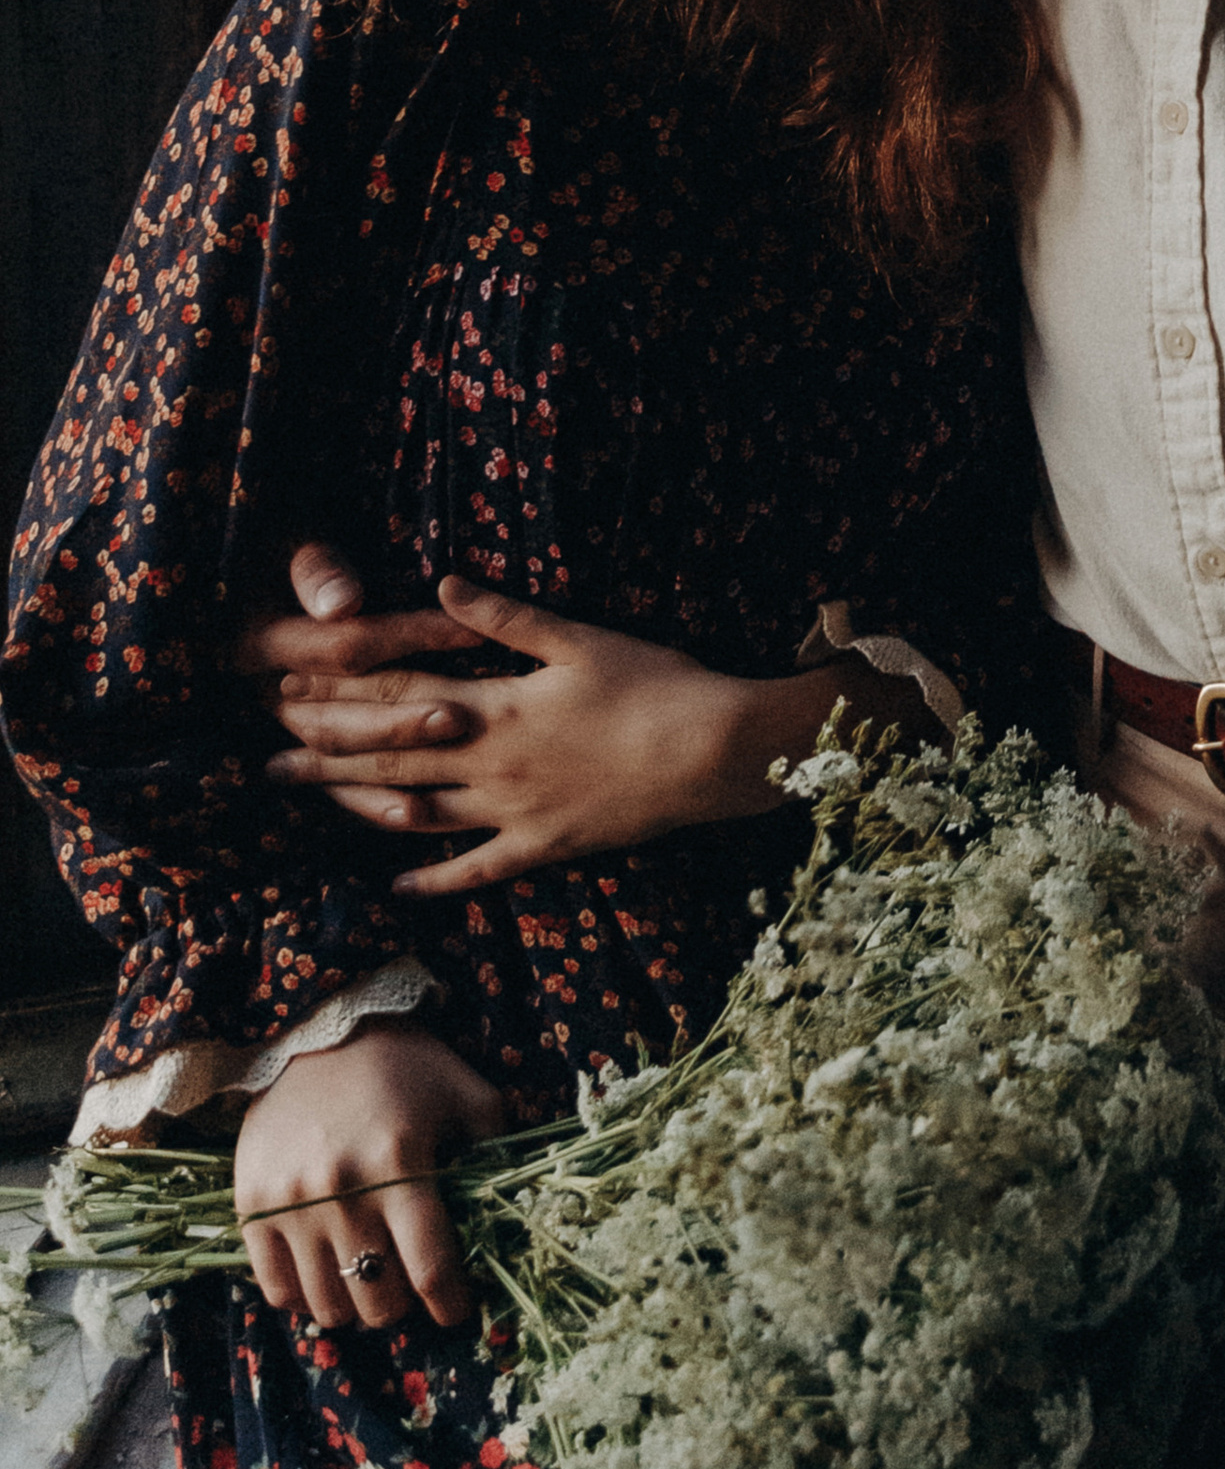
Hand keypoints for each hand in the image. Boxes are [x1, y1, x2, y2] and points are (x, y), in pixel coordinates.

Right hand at [233, 1021, 503, 1331]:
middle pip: (378, 1298)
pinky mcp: (251, 1205)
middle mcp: (343, 1189)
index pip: (431, 1268)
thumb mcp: (465, 1092)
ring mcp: (290, 1201)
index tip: (459, 1311)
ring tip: (369, 1287)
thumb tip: (512, 1206)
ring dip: (355, 1308)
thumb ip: (494, 1146)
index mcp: (401, 1162)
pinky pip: (276, 1287)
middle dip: (402, 1307)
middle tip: (409, 1290)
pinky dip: (304, 1300)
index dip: (451, 1304)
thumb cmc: (403, 1064)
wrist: (317, 1029)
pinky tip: (325, 1280)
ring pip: (327, 1303)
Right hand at [234, 542, 484, 833]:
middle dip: (400, 718)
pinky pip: (332, 787)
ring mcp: (282, 724)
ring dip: (391, 764)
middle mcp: (267, 690)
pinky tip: (416, 816)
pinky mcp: (301, 751)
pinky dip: (371, 805)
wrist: (252, 580)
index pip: (344, 647)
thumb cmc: (283, 552)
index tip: (469, 633)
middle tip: (461, 716)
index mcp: (261, 640)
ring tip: (441, 770)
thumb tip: (343, 605)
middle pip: (336, 714)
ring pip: (336, 754)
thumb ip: (316, 571)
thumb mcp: (293, 547)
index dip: (407, 637)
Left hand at [265, 574, 927, 896]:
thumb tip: (440, 585)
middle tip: (269, 754)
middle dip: (328, 751)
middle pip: (393, 756)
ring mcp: (514, 812)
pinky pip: (477, 869)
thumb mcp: (580, 638)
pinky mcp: (545, 846)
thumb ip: (505, 616)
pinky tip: (397, 883)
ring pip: (419, 810)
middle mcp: (491, 765)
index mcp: (497, 707)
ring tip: (313, 800)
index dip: (343, 688)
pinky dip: (434, 878)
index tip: (290, 683)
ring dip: (360, 804)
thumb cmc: (653, 685)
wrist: (711, 752)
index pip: (403, 694)